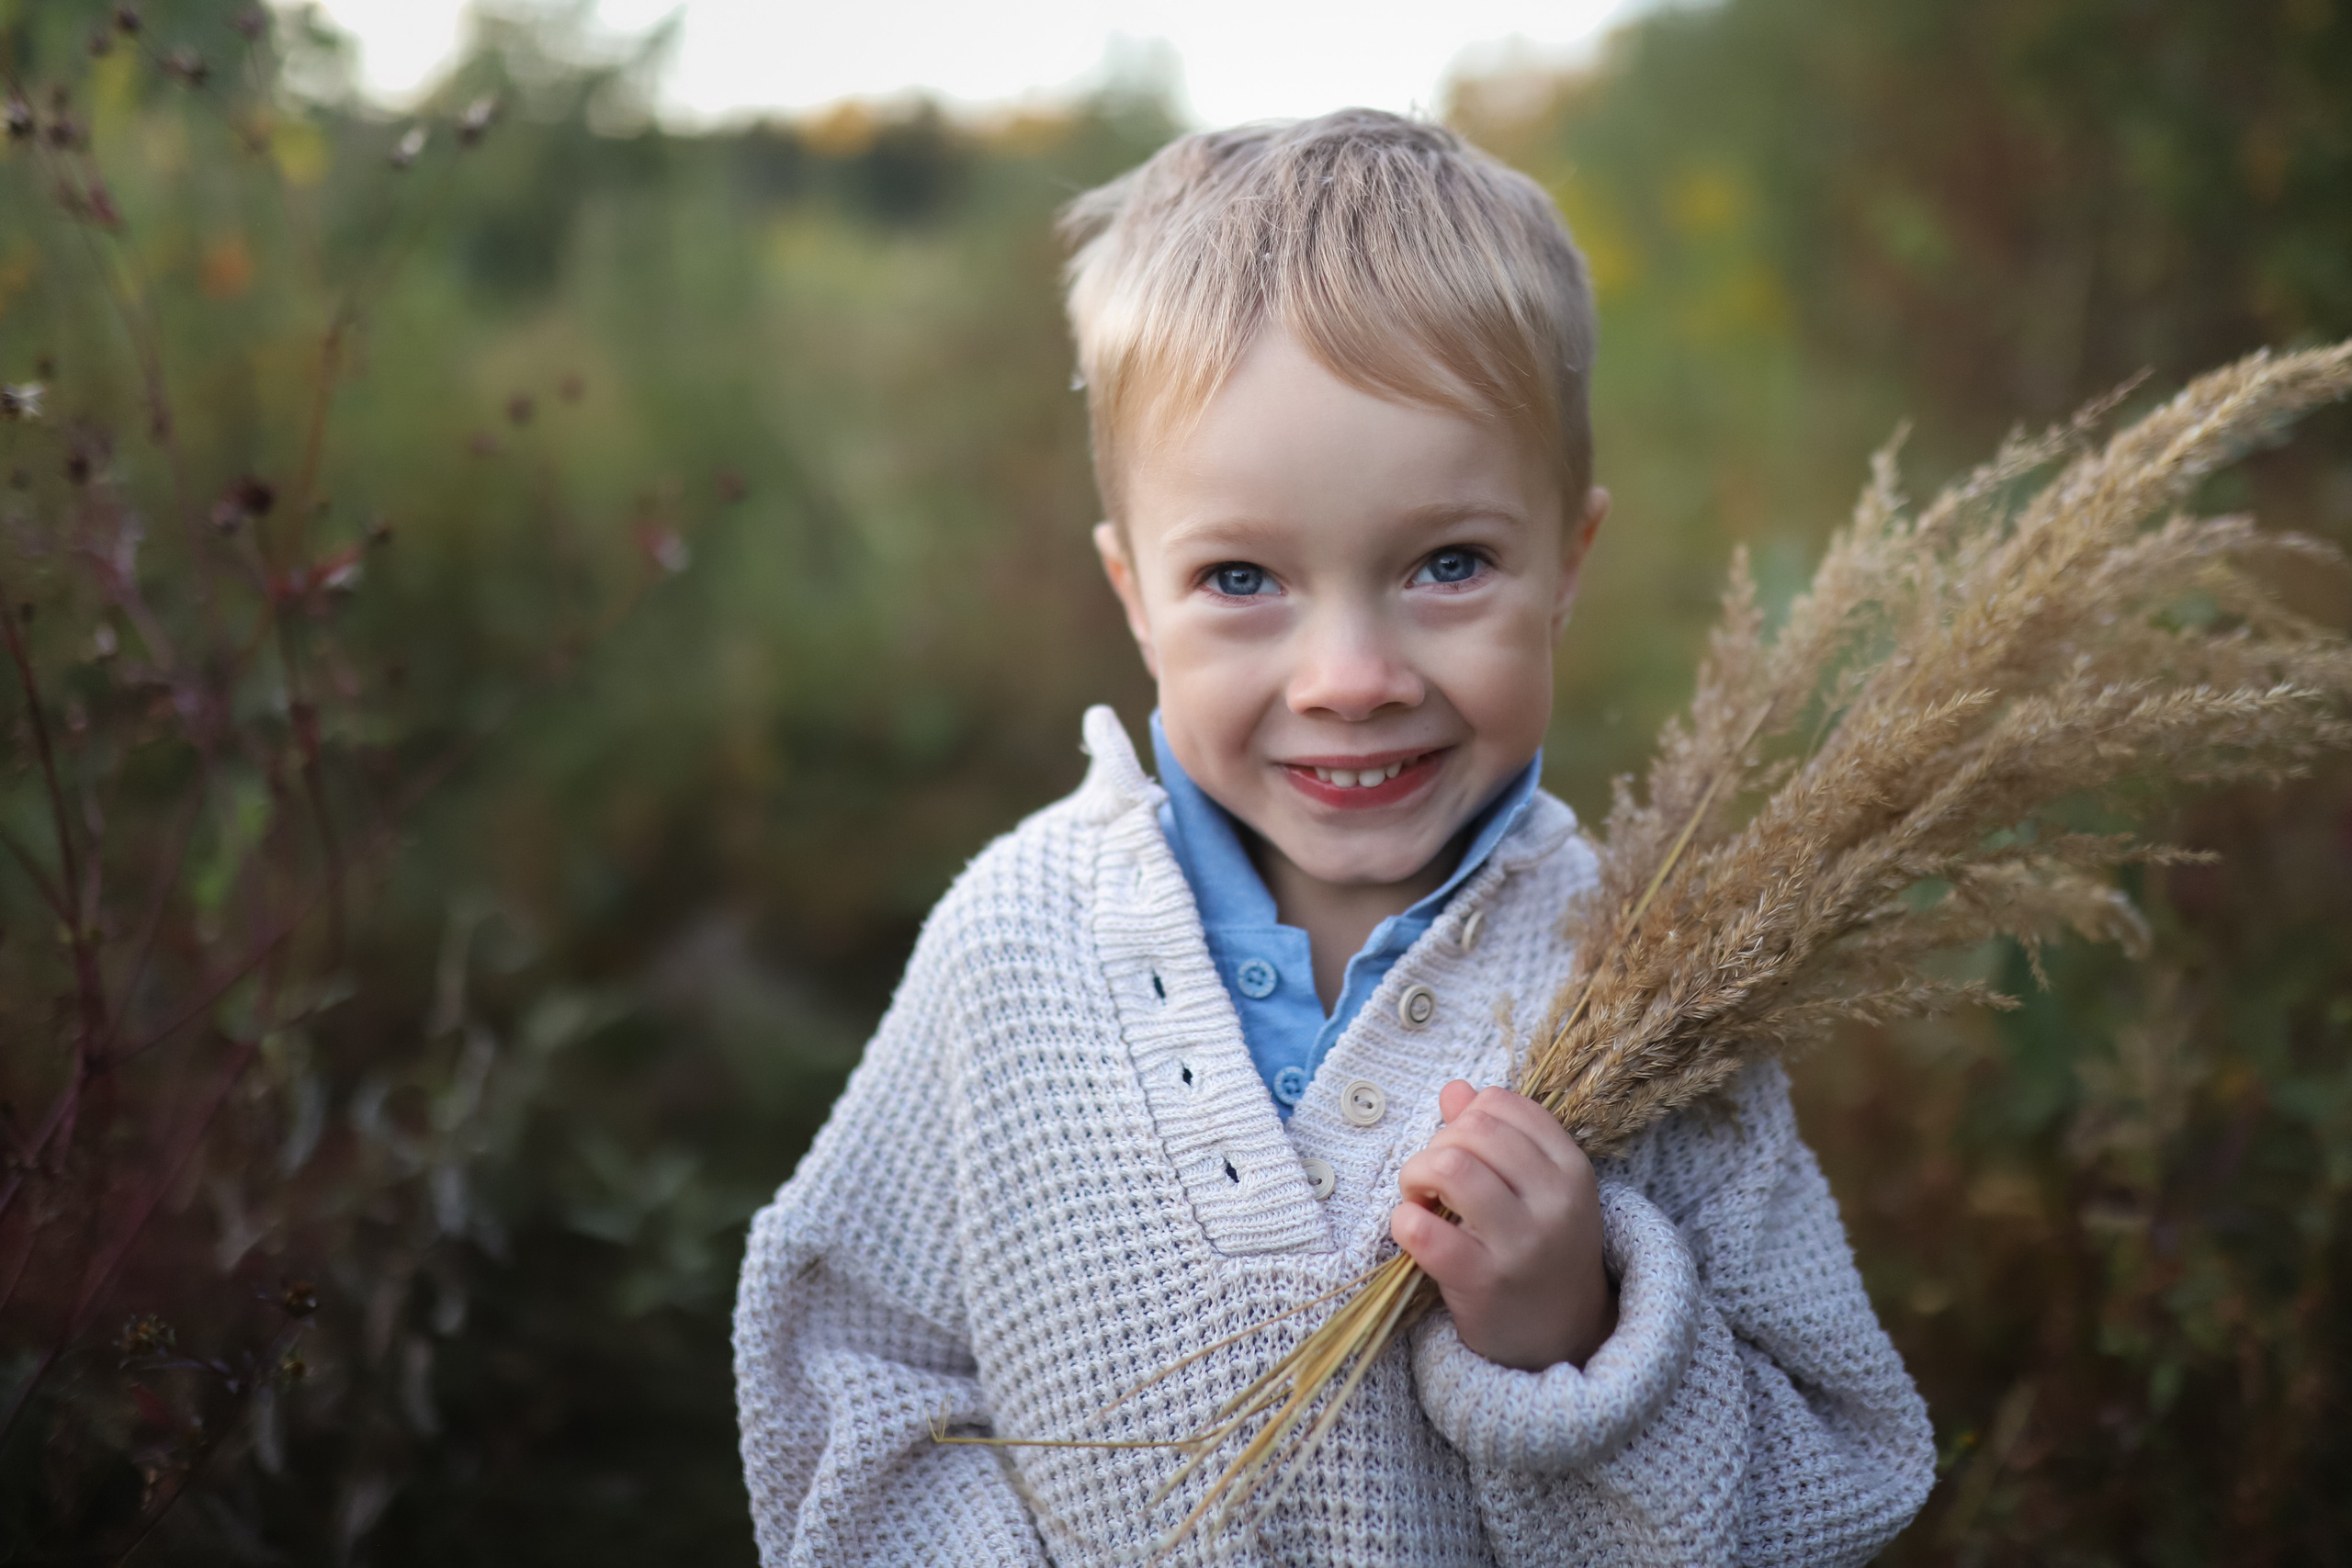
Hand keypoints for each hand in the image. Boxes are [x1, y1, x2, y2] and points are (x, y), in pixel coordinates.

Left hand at [1390, 1080, 1615, 1370]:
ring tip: (1420, 1200)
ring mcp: (1521, 1243)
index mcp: (1571, 1168)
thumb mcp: (1539, 1189)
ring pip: (1450, 1167)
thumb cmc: (1541, 1250)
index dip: (1465, 1117)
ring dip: (1417, 1176)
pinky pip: (1424, 1231)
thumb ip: (1499, 1134)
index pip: (1504, 1104)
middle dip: (1436, 1145)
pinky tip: (1413, 1231)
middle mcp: (1554, 1201)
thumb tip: (1455, 1090)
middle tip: (1433, 1180)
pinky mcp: (1483, 1281)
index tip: (1459, 1148)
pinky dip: (1404, 1222)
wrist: (1563, 1337)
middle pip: (1473, 1130)